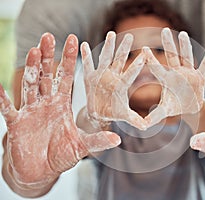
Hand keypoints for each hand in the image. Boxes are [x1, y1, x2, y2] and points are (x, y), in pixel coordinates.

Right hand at [0, 33, 119, 188]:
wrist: (41, 171)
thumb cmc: (61, 156)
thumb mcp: (82, 147)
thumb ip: (97, 141)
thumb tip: (118, 138)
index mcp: (62, 105)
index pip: (66, 78)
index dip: (69, 60)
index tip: (73, 39)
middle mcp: (46, 104)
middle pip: (46, 76)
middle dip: (47, 57)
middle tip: (49, 37)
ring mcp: (30, 111)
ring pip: (30, 85)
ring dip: (31, 69)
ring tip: (33, 50)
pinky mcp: (16, 124)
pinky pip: (7, 109)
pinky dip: (2, 98)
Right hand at [81, 31, 147, 129]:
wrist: (99, 113)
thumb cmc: (113, 113)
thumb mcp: (124, 116)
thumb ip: (134, 119)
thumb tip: (147, 126)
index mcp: (122, 85)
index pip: (131, 74)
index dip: (137, 65)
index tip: (145, 54)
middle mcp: (113, 77)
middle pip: (119, 60)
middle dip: (124, 48)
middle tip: (130, 35)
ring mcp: (101, 76)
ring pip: (105, 58)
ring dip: (107, 46)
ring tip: (111, 34)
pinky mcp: (89, 77)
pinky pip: (87, 65)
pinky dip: (84, 55)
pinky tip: (82, 44)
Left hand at [144, 28, 204, 126]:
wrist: (189, 108)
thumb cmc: (175, 107)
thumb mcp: (164, 111)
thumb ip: (154, 116)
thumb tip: (141, 125)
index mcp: (166, 80)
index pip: (157, 68)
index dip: (150, 59)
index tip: (143, 49)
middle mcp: (176, 74)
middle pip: (172, 57)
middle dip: (168, 44)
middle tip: (164, 30)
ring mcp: (188, 74)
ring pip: (187, 58)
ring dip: (185, 47)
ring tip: (183, 34)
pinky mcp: (199, 77)